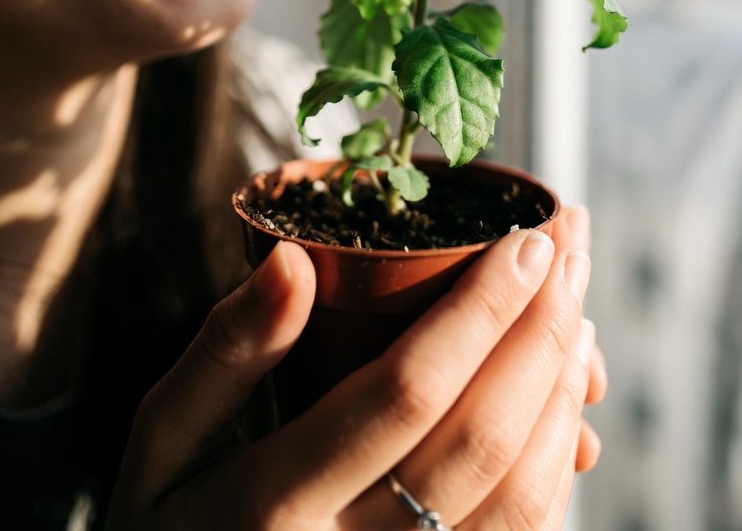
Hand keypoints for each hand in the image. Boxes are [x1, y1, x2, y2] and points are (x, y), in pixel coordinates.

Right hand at [106, 205, 603, 529]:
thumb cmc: (168, 524)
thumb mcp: (163, 437)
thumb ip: (225, 352)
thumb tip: (292, 259)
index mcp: (275, 504)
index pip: (406, 391)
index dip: (480, 309)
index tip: (526, 239)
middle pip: (480, 437)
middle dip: (541, 330)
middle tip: (571, 246)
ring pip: (519, 498)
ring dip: (563, 394)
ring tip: (578, 312)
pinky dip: (558, 465)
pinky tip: (564, 401)